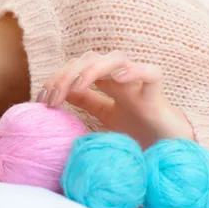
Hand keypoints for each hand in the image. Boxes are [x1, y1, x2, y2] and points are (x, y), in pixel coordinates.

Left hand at [36, 51, 194, 148]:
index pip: (76, 67)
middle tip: (52, 99)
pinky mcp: (157, 94)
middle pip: (89, 59)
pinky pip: (152, 72)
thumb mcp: (105, 115)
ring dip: (92, 69)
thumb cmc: (138, 128)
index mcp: (105, 81)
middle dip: (66, 75)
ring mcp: (139, 83)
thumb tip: (59, 92)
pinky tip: (118, 78)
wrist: (167, 149)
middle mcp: (120, 77)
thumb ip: (86, 101)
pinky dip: (136, 70)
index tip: (41, 101)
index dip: (56, 79)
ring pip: (116, 58)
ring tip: (77, 86)